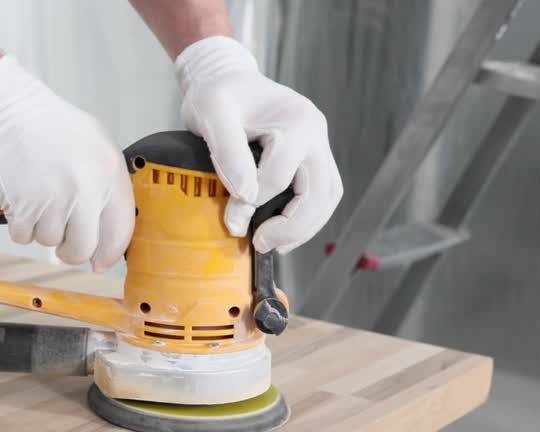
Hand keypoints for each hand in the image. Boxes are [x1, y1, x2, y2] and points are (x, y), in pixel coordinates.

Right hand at [0, 56, 133, 271]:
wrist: (9, 111)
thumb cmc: (51, 127)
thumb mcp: (97, 146)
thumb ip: (108, 186)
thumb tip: (111, 234)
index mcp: (110, 174)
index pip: (120, 232)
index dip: (109, 253)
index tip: (100, 261)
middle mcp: (86, 189)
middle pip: (84, 249)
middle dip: (72, 252)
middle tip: (64, 242)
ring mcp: (54, 199)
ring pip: (50, 243)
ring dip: (42, 229)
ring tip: (39, 198)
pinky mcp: (23, 207)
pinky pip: (24, 237)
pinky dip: (20, 225)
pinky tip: (22, 199)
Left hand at [175, 36, 341, 253]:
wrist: (226, 79)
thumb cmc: (217, 94)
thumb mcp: (212, 114)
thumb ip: (228, 152)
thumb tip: (245, 196)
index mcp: (296, 120)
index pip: (280, 176)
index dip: (253, 204)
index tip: (230, 221)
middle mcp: (316, 133)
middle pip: (319, 192)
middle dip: (291, 226)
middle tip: (260, 243)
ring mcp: (318, 145)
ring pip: (328, 196)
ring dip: (305, 226)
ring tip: (274, 243)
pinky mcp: (313, 156)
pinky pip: (322, 193)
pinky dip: (307, 217)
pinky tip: (284, 232)